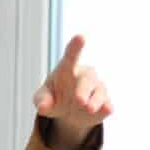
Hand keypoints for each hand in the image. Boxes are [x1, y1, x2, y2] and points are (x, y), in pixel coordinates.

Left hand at [33, 33, 111, 148]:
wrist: (68, 112)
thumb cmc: (54, 97)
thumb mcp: (43, 99)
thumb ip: (41, 100)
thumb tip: (43, 107)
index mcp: (67, 69)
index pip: (71, 55)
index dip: (75, 46)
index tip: (80, 37)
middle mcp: (85, 77)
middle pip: (87, 79)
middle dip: (84, 89)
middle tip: (79, 100)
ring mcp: (97, 90)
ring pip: (100, 92)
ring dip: (95, 100)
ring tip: (89, 108)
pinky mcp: (104, 104)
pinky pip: (107, 105)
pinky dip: (106, 108)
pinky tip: (106, 109)